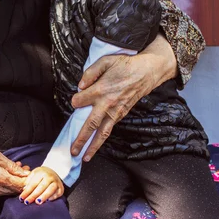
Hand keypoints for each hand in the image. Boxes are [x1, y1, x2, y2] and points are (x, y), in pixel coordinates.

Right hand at [0, 126, 28, 201]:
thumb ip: (12, 166)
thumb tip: (26, 173)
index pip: (19, 185)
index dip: (27, 180)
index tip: (30, 174)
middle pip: (13, 191)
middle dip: (20, 182)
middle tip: (23, 170)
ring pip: (4, 193)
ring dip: (10, 185)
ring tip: (10, 172)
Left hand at [19, 166, 63, 204]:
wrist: (53, 172)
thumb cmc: (40, 175)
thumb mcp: (33, 174)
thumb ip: (28, 181)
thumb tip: (24, 189)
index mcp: (41, 172)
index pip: (33, 183)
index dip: (27, 191)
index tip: (21, 198)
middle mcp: (50, 177)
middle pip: (41, 187)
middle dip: (33, 195)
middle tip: (27, 202)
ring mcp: (56, 182)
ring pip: (50, 190)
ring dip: (43, 197)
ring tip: (37, 202)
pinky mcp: (61, 188)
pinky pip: (56, 194)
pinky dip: (52, 198)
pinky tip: (46, 201)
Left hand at [71, 40, 173, 159]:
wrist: (146, 72)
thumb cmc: (125, 65)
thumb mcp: (106, 61)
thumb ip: (90, 72)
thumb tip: (80, 86)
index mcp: (101, 90)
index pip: (80, 100)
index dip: (75, 101)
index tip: (74, 101)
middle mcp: (107, 104)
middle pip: (91, 124)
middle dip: (81, 139)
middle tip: (72, 150)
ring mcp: (115, 111)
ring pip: (102, 132)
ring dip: (92, 146)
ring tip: (84, 157)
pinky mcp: (121, 115)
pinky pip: (109, 129)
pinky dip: (102, 139)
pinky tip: (95, 146)